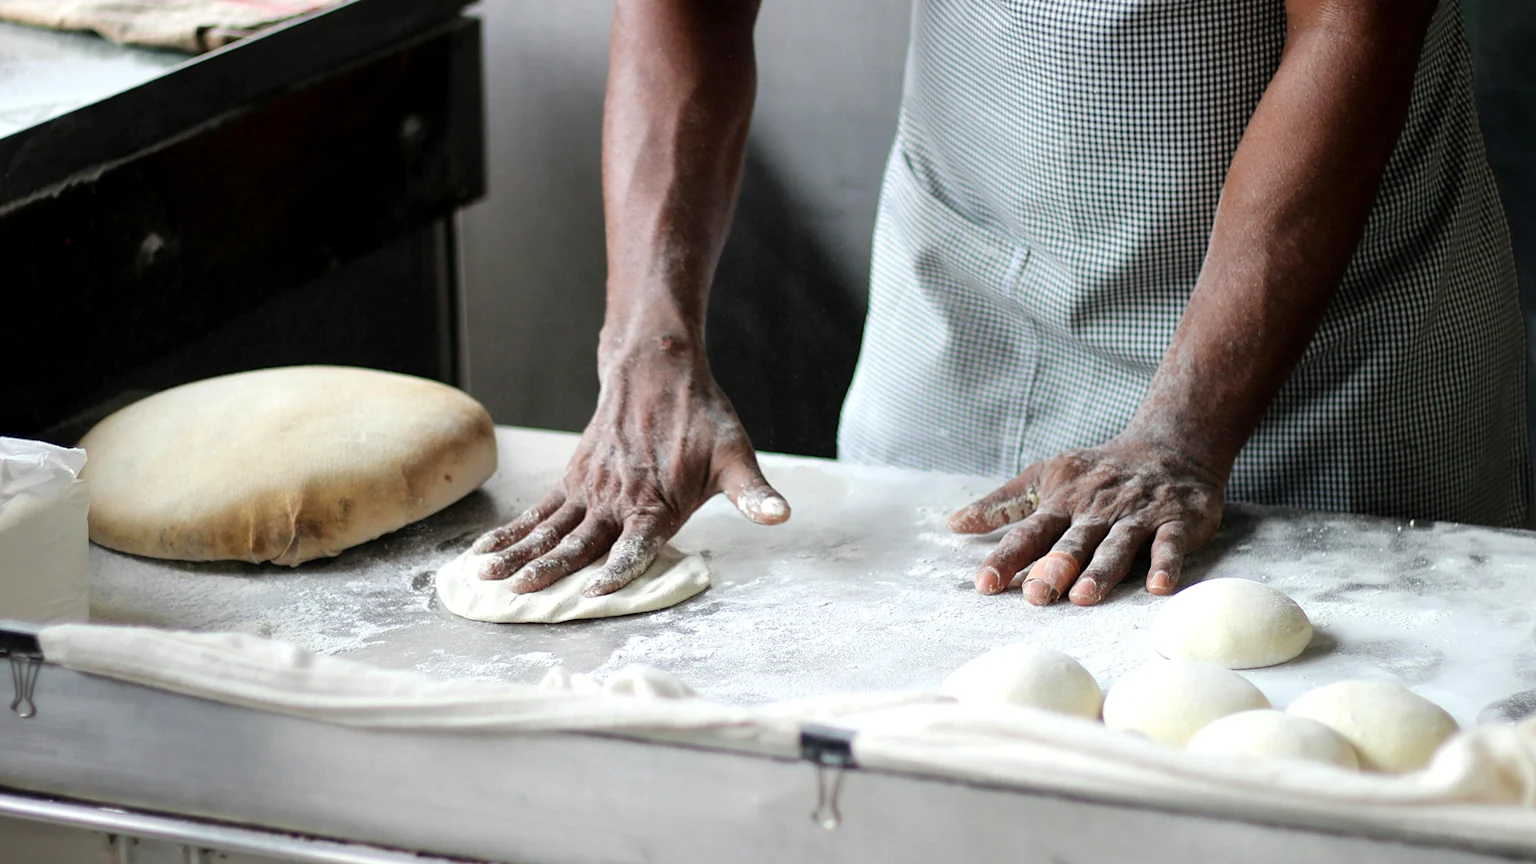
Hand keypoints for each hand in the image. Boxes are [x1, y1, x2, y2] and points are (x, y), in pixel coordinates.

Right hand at [470, 345, 788, 595]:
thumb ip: (753, 494)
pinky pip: (538, 511)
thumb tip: (781, 515)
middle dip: (548, 570)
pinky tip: (485, 553)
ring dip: (517, 554)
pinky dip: (511, 532)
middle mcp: (617, 500)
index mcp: (657, 503)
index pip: (634, 545)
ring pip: (549, 529)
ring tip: (486, 578)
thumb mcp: (736, 455)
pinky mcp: (573, 480)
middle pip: (579, 542)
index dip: (617, 569)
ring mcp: (590, 490)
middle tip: (519, 594)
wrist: (657, 370)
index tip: (593, 592)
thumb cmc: (702, 419)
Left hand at [947, 437, 1223, 605]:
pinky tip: (1158, 586)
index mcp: (1063, 501)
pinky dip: (1165, 563)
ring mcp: (1137, 515)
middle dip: (1053, 568)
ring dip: (1101, 570)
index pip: (1029, 532)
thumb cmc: (1098, 470)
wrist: (1171, 444)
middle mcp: (1097, 510)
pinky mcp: (1176, 520)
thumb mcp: (1045, 476)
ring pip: (1116, 545)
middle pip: (1072, 542)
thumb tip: (954, 524)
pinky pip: (1170, 543)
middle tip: (1034, 595)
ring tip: (1084, 596)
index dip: (1007, 557)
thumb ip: (1003, 504)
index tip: (984, 583)